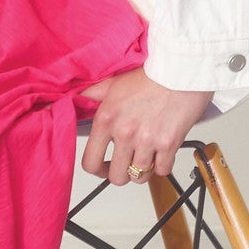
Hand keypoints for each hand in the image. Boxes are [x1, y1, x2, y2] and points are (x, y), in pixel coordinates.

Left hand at [76, 68, 214, 185]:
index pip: (90, 162)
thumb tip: (69, 100)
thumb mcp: (112, 84)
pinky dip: (162, 166)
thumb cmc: (148, 77)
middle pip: (117, 177)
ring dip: (142, 170)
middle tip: (126, 164)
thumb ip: (90, 95)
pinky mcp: (168, 145)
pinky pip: (162, 171)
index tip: (103, 167)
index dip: (97, 170)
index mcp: (106, 120)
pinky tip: (161, 153)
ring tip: (145, 156)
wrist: (179, 71)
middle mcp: (124, 133)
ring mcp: (146, 141)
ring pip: (140, 177)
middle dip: (121, 173)